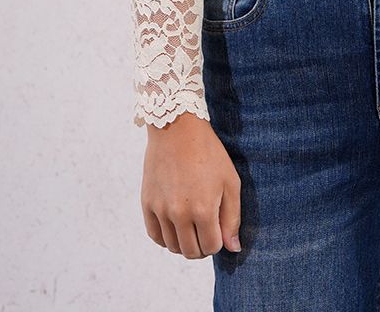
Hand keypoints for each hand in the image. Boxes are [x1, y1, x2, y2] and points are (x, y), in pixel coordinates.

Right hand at [140, 112, 241, 257]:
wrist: (178, 129)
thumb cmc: (209, 153)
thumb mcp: (230, 181)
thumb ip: (232, 218)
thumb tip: (232, 248)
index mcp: (203, 209)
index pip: (210, 247)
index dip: (218, 242)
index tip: (218, 229)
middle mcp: (179, 214)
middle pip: (190, 251)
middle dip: (202, 246)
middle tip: (206, 231)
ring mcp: (160, 210)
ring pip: (172, 246)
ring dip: (184, 242)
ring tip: (192, 226)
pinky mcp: (147, 203)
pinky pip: (155, 235)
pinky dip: (166, 238)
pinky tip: (176, 226)